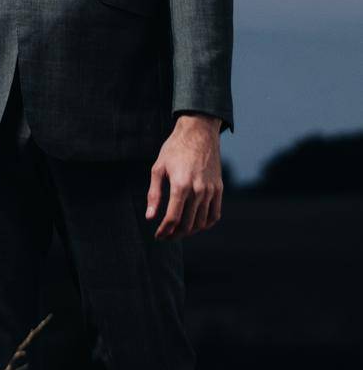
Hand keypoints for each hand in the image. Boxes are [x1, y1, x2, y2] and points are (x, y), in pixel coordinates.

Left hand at [146, 114, 223, 238]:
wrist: (199, 133)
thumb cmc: (174, 149)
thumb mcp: (158, 168)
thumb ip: (154, 194)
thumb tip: (150, 217)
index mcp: (180, 185)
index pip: (173, 218)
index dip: (164, 230)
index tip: (158, 236)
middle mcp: (198, 190)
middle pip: (187, 224)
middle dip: (174, 234)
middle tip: (166, 236)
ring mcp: (210, 190)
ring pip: (201, 222)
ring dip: (189, 231)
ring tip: (178, 231)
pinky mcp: (219, 189)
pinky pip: (215, 214)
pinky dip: (205, 224)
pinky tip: (196, 225)